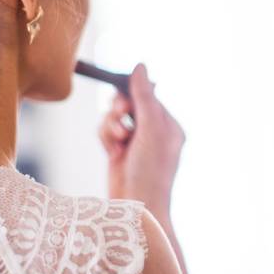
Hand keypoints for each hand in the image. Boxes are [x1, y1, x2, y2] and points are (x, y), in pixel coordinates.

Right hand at [98, 63, 184, 213]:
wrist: (136, 207)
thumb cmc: (150, 171)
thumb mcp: (150, 129)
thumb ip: (143, 97)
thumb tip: (140, 66)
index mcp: (168, 125)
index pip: (147, 95)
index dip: (132, 94)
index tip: (125, 96)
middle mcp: (153, 132)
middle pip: (127, 103)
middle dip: (119, 110)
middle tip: (122, 118)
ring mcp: (135, 142)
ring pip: (113, 117)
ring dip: (111, 127)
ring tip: (118, 144)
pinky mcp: (118, 152)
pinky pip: (105, 131)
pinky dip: (106, 139)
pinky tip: (112, 154)